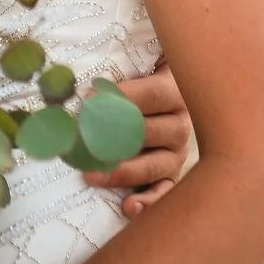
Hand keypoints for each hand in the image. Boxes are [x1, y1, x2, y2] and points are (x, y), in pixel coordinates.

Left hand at [82, 60, 192, 215]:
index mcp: (176, 90)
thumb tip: (94, 66)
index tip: (90, 97)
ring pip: (154, 164)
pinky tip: (128, 207)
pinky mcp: (171, 175)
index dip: (124, 95)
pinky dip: (148, 201)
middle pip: (151, 132)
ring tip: (91, 175)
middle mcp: (181, 123)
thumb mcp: (140, 58)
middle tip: (82, 139)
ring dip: (122, 171)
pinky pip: (164, 191)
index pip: (154, 94)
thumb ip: (124, 57)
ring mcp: (178, 152)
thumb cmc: (141, 74)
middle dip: (114, 136)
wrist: (159, 97)